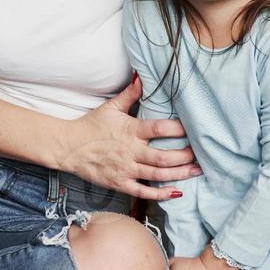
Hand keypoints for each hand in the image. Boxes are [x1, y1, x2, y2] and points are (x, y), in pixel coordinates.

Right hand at [53, 74, 201, 199]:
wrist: (69, 147)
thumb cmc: (91, 126)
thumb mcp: (111, 107)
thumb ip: (130, 93)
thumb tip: (142, 76)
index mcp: (130, 131)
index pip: (158, 129)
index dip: (177, 129)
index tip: (193, 129)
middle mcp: (130, 151)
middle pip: (163, 156)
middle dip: (184, 156)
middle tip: (201, 154)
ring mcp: (125, 169)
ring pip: (157, 174)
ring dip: (179, 174)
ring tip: (196, 171)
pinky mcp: (120, 183)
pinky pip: (143, 191)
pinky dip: (161, 193)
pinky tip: (177, 191)